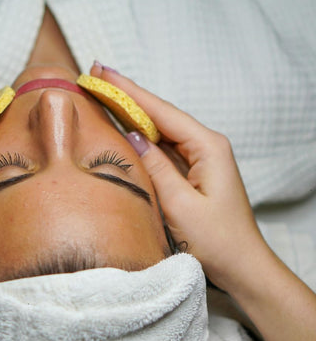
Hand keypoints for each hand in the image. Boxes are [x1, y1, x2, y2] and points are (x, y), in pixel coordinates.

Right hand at [90, 64, 265, 290]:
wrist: (242, 267)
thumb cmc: (216, 240)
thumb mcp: (179, 205)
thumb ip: (155, 167)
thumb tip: (132, 136)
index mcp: (208, 147)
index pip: (161, 112)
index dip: (129, 92)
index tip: (104, 73)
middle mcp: (205, 146)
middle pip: (160, 115)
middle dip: (128, 96)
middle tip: (98, 76)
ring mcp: (199, 159)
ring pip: (160, 131)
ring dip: (133, 114)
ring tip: (105, 95)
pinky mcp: (192, 172)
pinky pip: (163, 149)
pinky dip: (142, 137)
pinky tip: (125, 128)